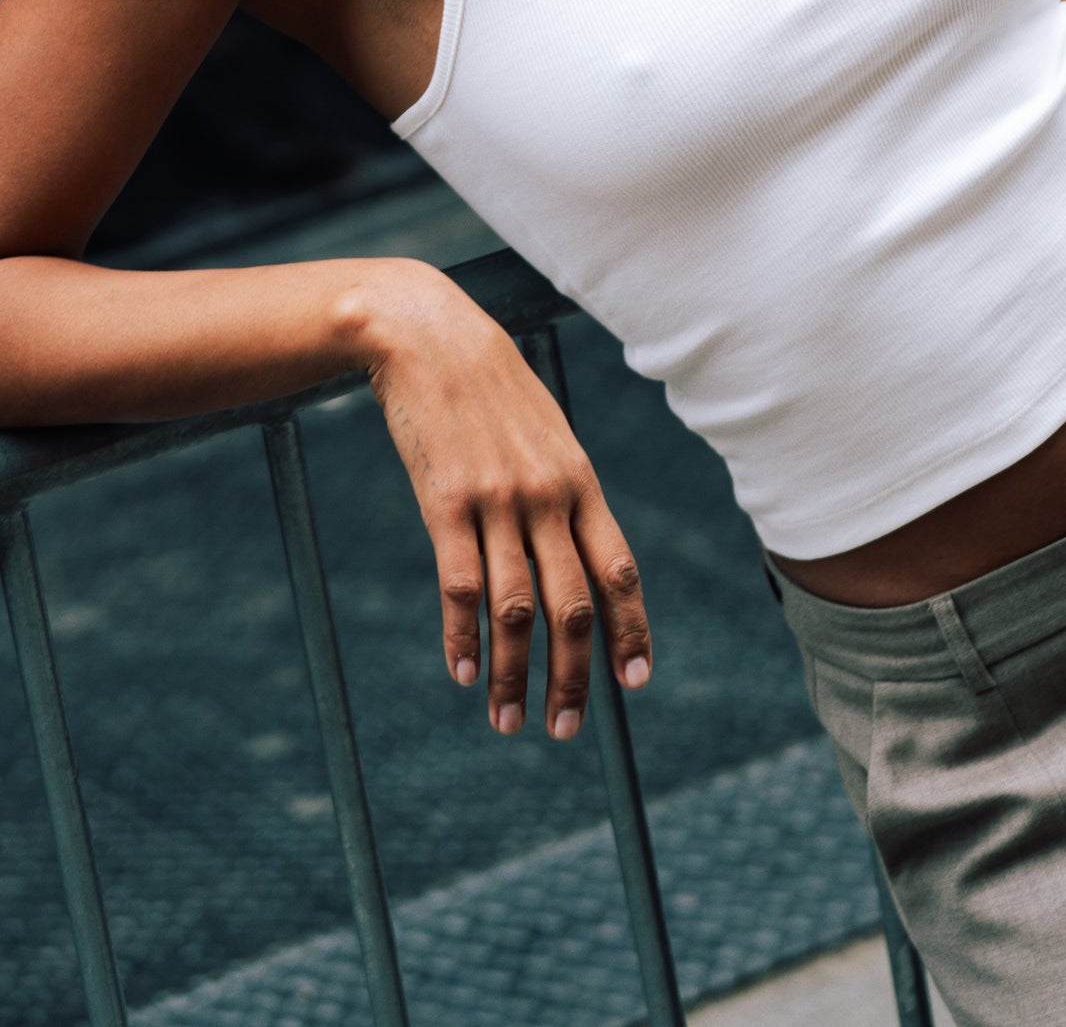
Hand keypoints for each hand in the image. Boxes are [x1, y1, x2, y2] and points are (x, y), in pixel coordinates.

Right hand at [360, 264, 651, 735]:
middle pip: (573, 606)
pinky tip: (463, 672)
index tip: (635, 683)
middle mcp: (548, 496)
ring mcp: (497, 500)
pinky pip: (461, 585)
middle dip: (573, 676)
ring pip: (516, 609)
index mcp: (580, 481)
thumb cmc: (490, 389)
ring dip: (514, 675)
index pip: (619, 570)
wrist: (431, 336)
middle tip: (564, 729)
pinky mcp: (446, 502)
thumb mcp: (545, 435)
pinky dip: (463, 636)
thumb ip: (564, 492)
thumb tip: (577, 554)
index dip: (631, 630)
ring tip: (507, 721)